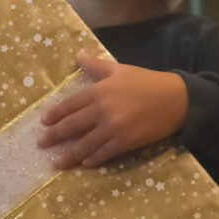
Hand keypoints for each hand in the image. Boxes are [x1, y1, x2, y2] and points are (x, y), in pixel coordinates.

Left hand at [37, 52, 189, 168]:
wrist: (176, 99)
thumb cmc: (147, 82)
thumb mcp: (120, 69)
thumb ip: (97, 65)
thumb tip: (78, 55)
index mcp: (99, 91)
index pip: (70, 104)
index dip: (55, 114)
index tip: (44, 122)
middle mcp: (102, 110)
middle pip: (72, 125)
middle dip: (55, 136)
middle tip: (41, 144)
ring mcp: (113, 128)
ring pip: (86, 144)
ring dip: (70, 155)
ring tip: (57, 163)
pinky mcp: (126, 142)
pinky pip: (104, 153)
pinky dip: (93, 159)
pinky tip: (85, 163)